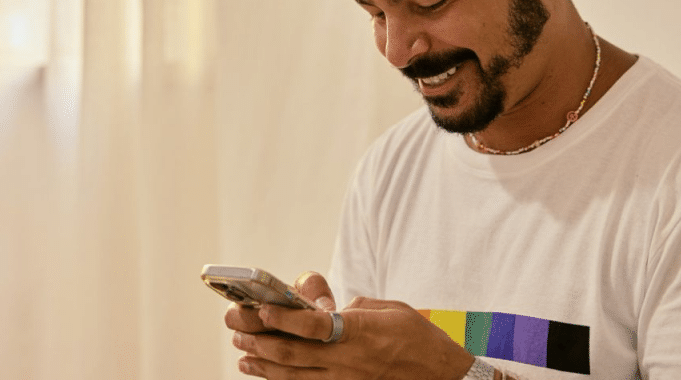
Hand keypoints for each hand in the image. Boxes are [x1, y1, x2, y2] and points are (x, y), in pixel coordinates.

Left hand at [226, 272, 473, 379]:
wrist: (444, 377)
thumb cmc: (420, 339)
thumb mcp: (391, 308)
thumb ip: (354, 307)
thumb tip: (327, 308)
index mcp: (359, 332)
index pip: (312, 325)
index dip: (282, 318)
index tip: (259, 308)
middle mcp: (348, 360)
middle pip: (293, 354)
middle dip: (259, 341)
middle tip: (236, 330)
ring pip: (294, 375)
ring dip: (264, 365)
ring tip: (243, 354)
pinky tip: (267, 375)